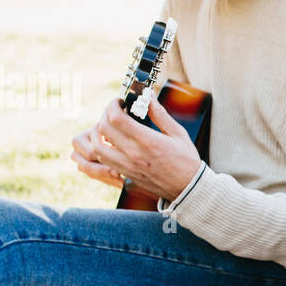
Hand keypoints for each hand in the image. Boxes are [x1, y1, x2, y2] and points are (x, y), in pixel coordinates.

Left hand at [71, 96, 201, 201]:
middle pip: (104, 129)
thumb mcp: (178, 133)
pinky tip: (111, 141)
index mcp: (148, 141)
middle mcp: (134, 154)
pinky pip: (104, 160)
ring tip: (107, 125)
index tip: (119, 101)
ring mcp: (127, 166)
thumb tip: (148, 97)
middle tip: (113, 110)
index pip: (117, 118)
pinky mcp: (125, 174)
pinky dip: (102, 147)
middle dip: (105, 114)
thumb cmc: (186, 160)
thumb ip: (160, 114)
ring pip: (97, 147)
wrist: (188, 188)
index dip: (113, 105)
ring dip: (97, 132)